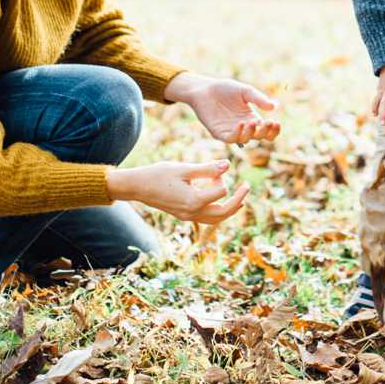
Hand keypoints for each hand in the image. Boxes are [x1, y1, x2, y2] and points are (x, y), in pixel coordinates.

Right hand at [106, 160, 249, 223]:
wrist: (137, 187)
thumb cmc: (159, 174)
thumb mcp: (184, 168)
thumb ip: (207, 169)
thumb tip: (228, 164)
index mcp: (194, 201)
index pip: (221, 191)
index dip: (221, 176)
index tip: (215, 167)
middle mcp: (192, 213)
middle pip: (224, 213)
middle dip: (238, 200)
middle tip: (247, 187)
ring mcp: (188, 217)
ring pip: (216, 219)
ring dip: (230, 209)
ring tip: (240, 199)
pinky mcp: (184, 216)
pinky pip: (206, 218)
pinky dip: (217, 210)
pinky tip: (219, 199)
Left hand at [168, 74, 280, 143]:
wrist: (204, 89)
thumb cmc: (224, 89)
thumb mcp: (245, 91)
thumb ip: (258, 99)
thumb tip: (274, 106)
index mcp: (252, 119)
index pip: (267, 131)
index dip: (273, 130)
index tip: (276, 122)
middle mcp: (244, 128)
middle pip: (259, 137)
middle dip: (266, 132)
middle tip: (269, 122)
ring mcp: (231, 131)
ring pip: (245, 139)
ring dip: (251, 133)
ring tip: (253, 121)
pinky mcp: (219, 133)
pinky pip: (230, 138)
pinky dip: (237, 133)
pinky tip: (241, 123)